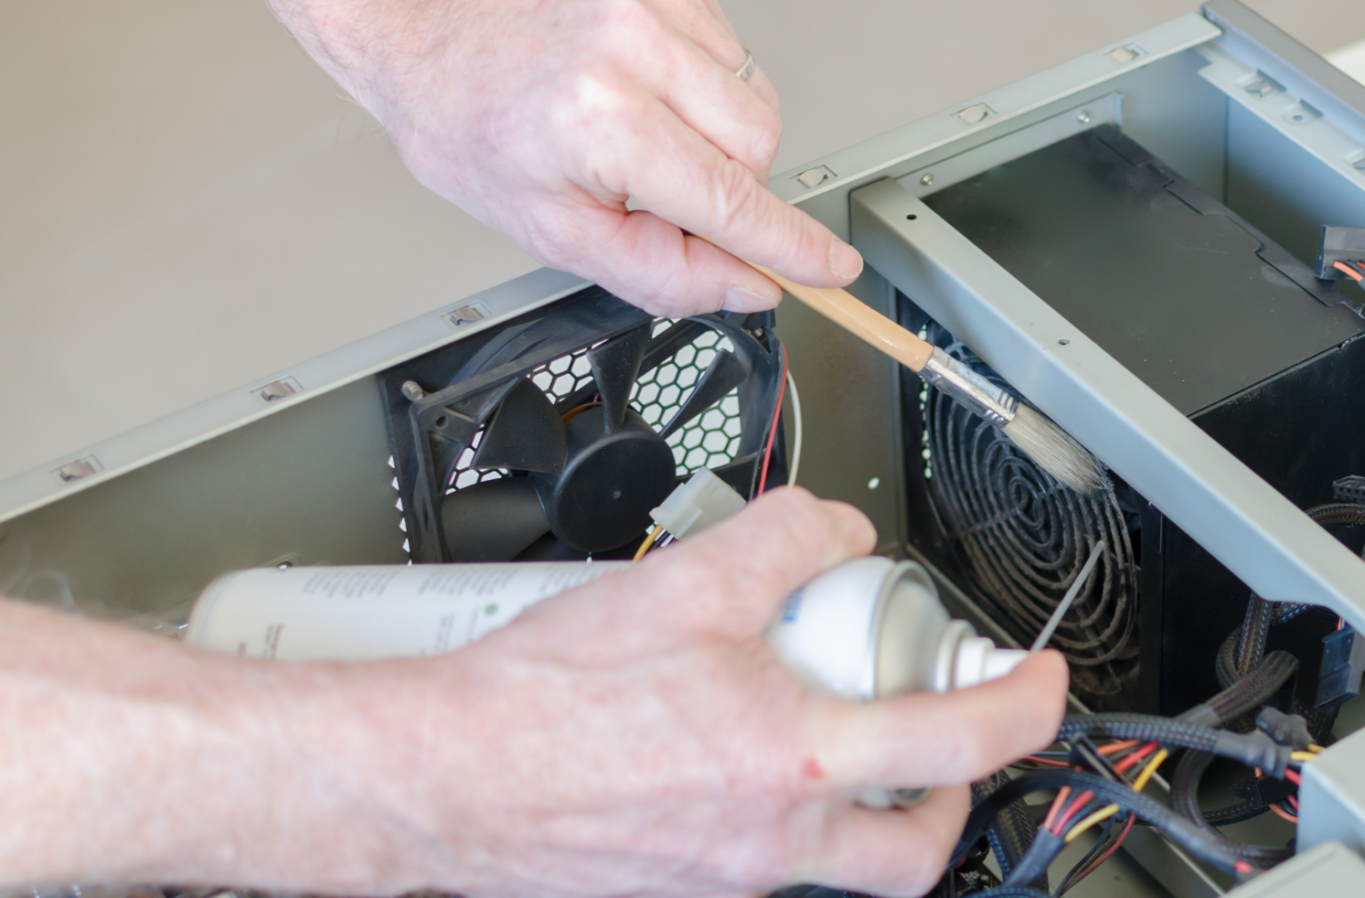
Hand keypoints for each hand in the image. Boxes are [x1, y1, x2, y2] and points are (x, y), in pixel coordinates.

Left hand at [269, 0, 862, 315]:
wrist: (416, 22)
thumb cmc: (465, 118)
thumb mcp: (547, 228)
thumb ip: (657, 270)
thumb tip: (744, 287)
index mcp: (603, 123)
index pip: (734, 203)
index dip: (793, 247)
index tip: (834, 268)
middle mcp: (632, 50)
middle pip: (759, 144)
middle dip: (736, 185)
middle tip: (673, 195)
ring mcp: (648, 4)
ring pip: (750, 95)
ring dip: (718, 132)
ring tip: (646, 133)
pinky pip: (725, 50)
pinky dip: (701, 83)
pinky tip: (645, 88)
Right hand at [334, 488, 1068, 897]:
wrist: (430, 776)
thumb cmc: (539, 700)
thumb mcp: (684, 581)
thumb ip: (783, 541)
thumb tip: (835, 530)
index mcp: (795, 762)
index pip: (961, 743)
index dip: (1026, 707)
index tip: (1041, 684)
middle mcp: (771, 841)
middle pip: (914, 851)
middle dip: (948, 800)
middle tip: (935, 747)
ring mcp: (721, 885)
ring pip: (824, 862)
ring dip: (843, 804)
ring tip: (805, 739)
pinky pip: (746, 872)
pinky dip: (758, 821)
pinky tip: (711, 768)